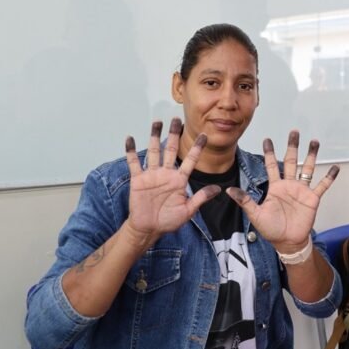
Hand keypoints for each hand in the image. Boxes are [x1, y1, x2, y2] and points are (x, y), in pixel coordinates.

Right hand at [125, 118, 220, 241]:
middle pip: (171, 149)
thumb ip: (201, 198)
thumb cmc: (168, 221)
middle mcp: (166, 173)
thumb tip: (218, 189)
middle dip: (174, 134)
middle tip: (177, 119)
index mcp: (180, 180)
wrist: (148, 229)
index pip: (190, 160)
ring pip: (154, 151)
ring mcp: (152, 175)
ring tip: (157, 122)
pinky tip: (130, 138)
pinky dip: (131, 151)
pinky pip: (134, 163)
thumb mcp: (188, 211)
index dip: (197, 148)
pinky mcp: (138, 179)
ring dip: (154, 136)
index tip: (204, 135)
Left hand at [226, 131, 338, 252]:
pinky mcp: (313, 198)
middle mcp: (289, 185)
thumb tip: (229, 190)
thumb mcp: (255, 214)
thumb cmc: (271, 229)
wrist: (287, 241)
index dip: (269, 153)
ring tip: (314, 142)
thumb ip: (245, 201)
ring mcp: (302, 190)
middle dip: (292, 146)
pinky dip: (329, 177)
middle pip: (291, 161)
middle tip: (294, 132)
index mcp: (275, 187)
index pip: (271, 165)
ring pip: (307, 168)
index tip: (267, 139)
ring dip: (311, 155)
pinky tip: (335, 168)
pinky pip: (322, 185)